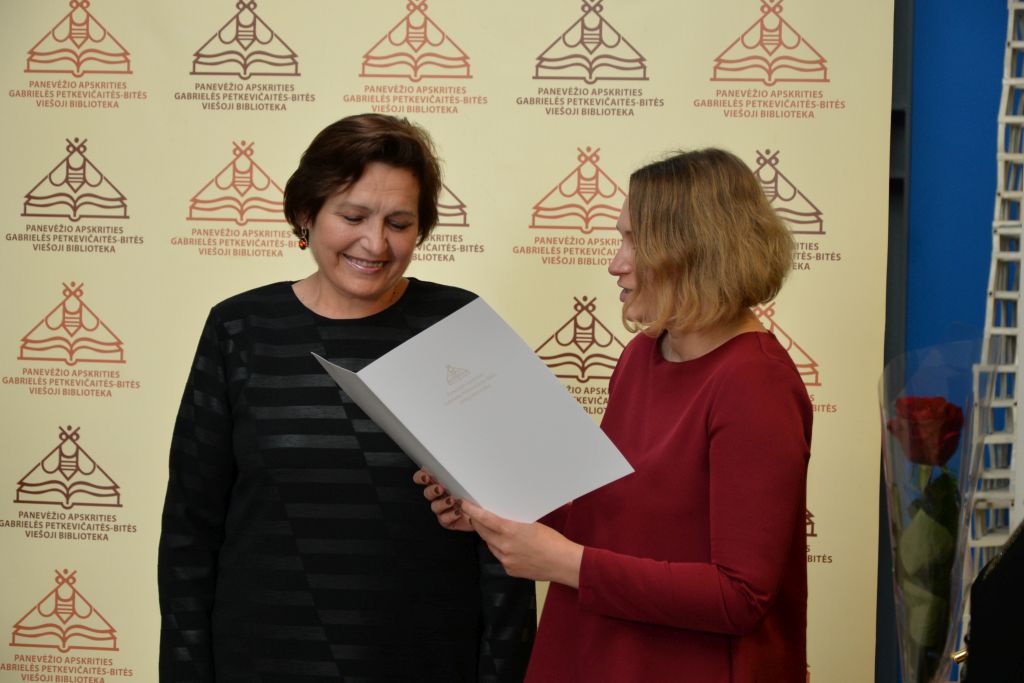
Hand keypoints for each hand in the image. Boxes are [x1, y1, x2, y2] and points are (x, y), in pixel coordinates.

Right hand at [413, 469, 472, 531]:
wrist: (482, 513)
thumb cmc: (476, 495)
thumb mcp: (469, 482)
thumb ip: (461, 475)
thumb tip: (459, 467)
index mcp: (441, 484)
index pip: (425, 478)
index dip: (421, 477)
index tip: (426, 476)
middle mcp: (439, 497)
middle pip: (427, 492)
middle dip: (432, 490)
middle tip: (440, 488)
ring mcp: (442, 509)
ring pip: (435, 506)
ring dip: (442, 503)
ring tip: (452, 500)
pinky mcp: (446, 521)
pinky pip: (444, 518)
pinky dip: (450, 515)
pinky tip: (458, 511)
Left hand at [461, 501, 582, 588]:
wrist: (563, 563)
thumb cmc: (553, 541)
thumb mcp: (532, 525)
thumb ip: (514, 523)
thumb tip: (503, 519)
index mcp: (511, 531)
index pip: (485, 519)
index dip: (472, 511)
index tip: (464, 505)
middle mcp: (505, 546)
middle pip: (483, 532)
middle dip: (478, 523)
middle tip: (475, 516)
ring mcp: (506, 560)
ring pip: (490, 545)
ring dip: (490, 537)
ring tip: (495, 531)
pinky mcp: (510, 570)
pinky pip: (499, 557)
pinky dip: (501, 551)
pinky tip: (510, 548)